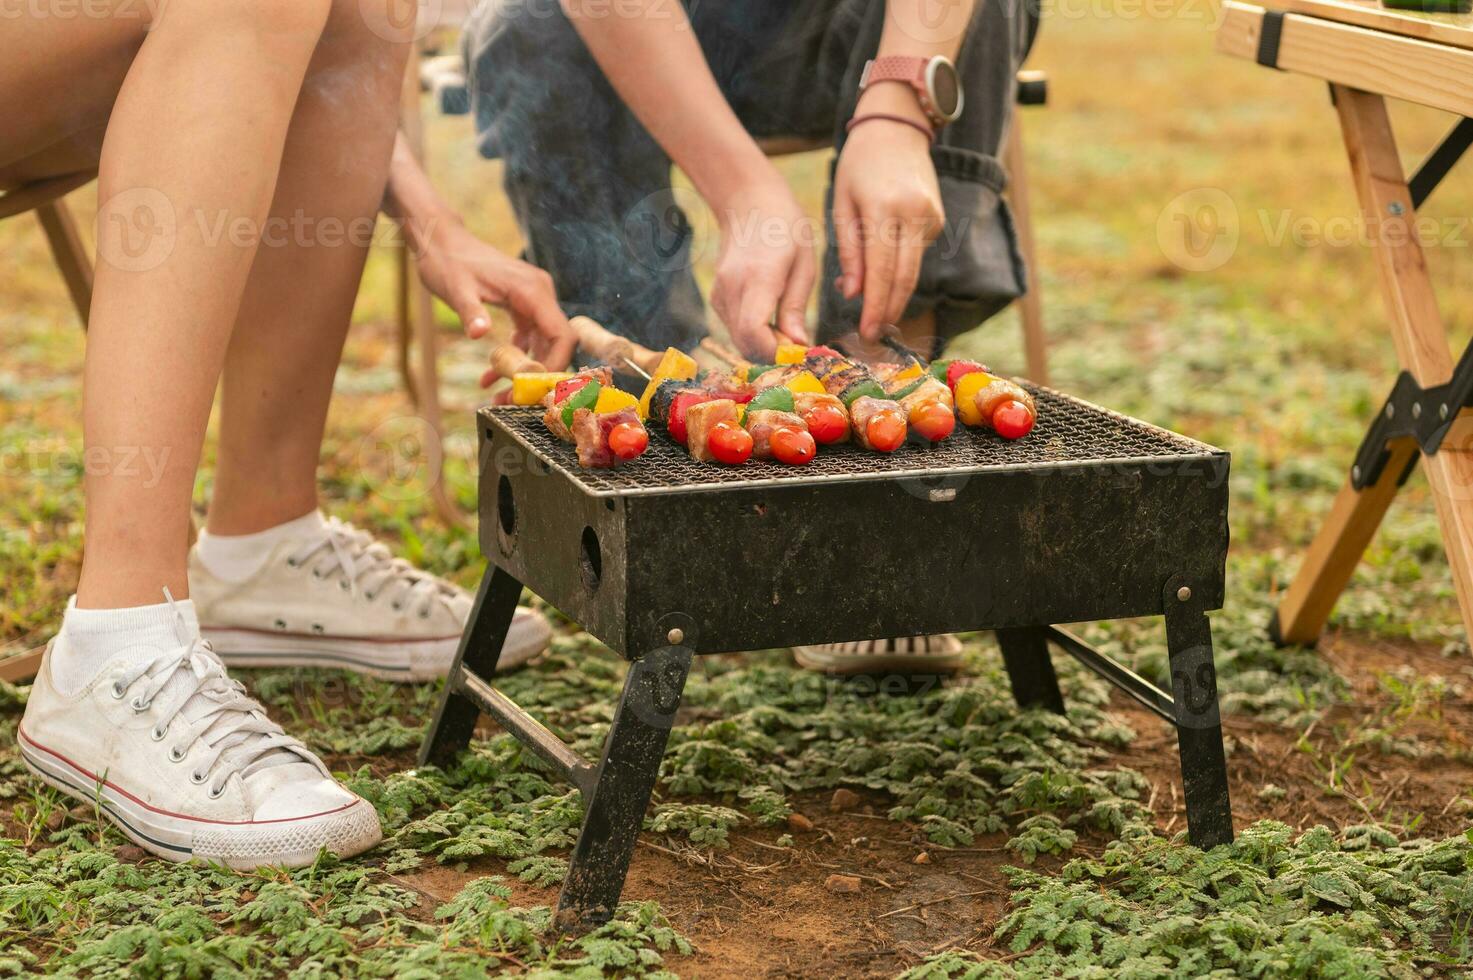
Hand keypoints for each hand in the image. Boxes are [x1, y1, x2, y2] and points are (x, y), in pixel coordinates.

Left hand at [412, 219, 575, 383]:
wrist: (441, 241)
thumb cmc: (448, 261)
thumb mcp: (456, 289)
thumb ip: (471, 311)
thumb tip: (479, 333)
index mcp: (532, 290)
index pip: (561, 334)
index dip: (556, 364)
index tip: (536, 388)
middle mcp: (539, 294)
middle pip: (555, 343)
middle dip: (539, 374)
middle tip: (514, 399)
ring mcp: (532, 299)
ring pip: (542, 343)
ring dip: (525, 370)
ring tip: (501, 395)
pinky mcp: (522, 304)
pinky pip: (527, 337)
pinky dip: (514, 357)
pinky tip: (490, 374)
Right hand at [708, 171, 815, 360]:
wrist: (749, 203)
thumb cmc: (786, 229)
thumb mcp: (804, 264)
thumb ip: (796, 306)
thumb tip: (799, 344)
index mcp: (758, 276)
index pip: (754, 331)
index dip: (776, 352)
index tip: (799, 351)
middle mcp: (732, 288)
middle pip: (745, 343)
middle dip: (773, 354)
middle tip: (798, 345)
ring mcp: (720, 293)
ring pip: (739, 340)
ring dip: (764, 346)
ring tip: (788, 330)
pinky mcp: (717, 298)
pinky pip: (735, 329)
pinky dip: (754, 334)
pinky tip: (772, 319)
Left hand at [832, 102, 944, 338]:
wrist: (896, 129)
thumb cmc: (858, 165)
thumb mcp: (842, 203)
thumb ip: (849, 251)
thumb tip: (853, 294)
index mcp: (884, 210)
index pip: (882, 272)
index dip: (876, 306)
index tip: (866, 332)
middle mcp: (914, 215)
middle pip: (904, 278)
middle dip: (889, 310)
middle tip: (872, 335)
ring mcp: (931, 217)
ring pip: (914, 271)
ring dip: (897, 296)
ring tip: (877, 316)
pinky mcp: (938, 220)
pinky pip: (918, 254)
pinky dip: (901, 269)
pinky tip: (886, 269)